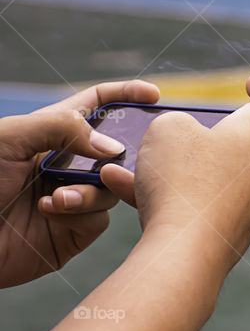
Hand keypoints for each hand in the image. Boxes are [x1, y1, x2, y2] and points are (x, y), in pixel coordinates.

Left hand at [0, 80, 159, 287]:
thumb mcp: (10, 137)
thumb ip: (63, 129)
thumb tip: (112, 147)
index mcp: (50, 135)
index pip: (96, 107)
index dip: (125, 97)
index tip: (153, 95)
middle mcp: (65, 166)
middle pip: (115, 151)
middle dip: (123, 152)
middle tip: (119, 156)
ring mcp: (71, 200)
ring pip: (112, 187)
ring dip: (91, 188)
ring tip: (57, 196)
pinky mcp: (71, 234)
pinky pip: (99, 218)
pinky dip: (81, 211)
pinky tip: (50, 210)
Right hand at [122, 49, 249, 270]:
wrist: (185, 256)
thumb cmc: (180, 184)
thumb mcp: (167, 132)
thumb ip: (180, 124)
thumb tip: (186, 140)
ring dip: (227, 144)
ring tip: (176, 144)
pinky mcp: (244, 223)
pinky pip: (224, 193)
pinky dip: (197, 183)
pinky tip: (140, 192)